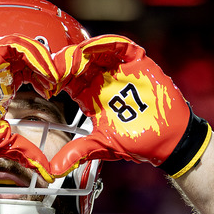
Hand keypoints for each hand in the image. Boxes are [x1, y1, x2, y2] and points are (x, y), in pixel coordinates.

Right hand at [0, 35, 58, 181]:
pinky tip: (42, 70)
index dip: (44, 79)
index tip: (52, 91)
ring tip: (52, 76)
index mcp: (2, 87)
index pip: (29, 72)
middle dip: (47, 68)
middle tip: (56, 82)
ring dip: (43, 60)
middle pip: (30, 57)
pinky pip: (16, 45)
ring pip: (25, 47)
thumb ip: (26, 152)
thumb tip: (43, 170)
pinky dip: (33, 54)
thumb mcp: (5, 142)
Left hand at [50, 35, 210, 177]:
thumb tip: (54, 170)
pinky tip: (94, 47)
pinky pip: (121, 46)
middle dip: (64, 63)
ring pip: (95, 51)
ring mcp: (118, 70)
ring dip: (82, 51)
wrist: (169, 139)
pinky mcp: (137, 63)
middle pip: (77, 62)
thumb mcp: (103, 146)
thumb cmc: (137, 142)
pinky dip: (108, 43)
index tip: (44, 84)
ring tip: (72, 58)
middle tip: (53, 68)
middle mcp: (101, 80)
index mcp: (89, 96)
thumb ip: (79, 152)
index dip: (54, 79)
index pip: (66, 80)